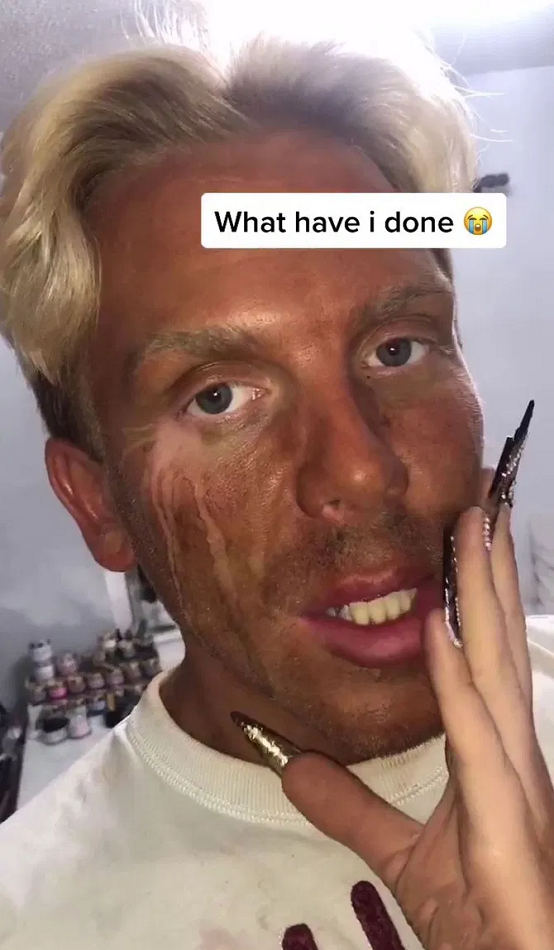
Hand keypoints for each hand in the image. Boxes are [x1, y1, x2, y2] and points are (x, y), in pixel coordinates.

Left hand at [281, 505, 553, 949]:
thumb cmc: (483, 921)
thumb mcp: (404, 855)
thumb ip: (351, 807)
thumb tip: (292, 766)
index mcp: (497, 757)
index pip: (486, 658)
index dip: (479, 593)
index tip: (467, 533)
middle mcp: (515, 757)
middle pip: (498, 644)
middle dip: (489, 569)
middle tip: (481, 494)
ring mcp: (517, 787)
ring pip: (494, 670)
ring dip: (481, 595)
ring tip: (470, 526)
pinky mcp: (506, 826)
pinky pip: (477, 739)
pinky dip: (457, 681)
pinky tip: (441, 628)